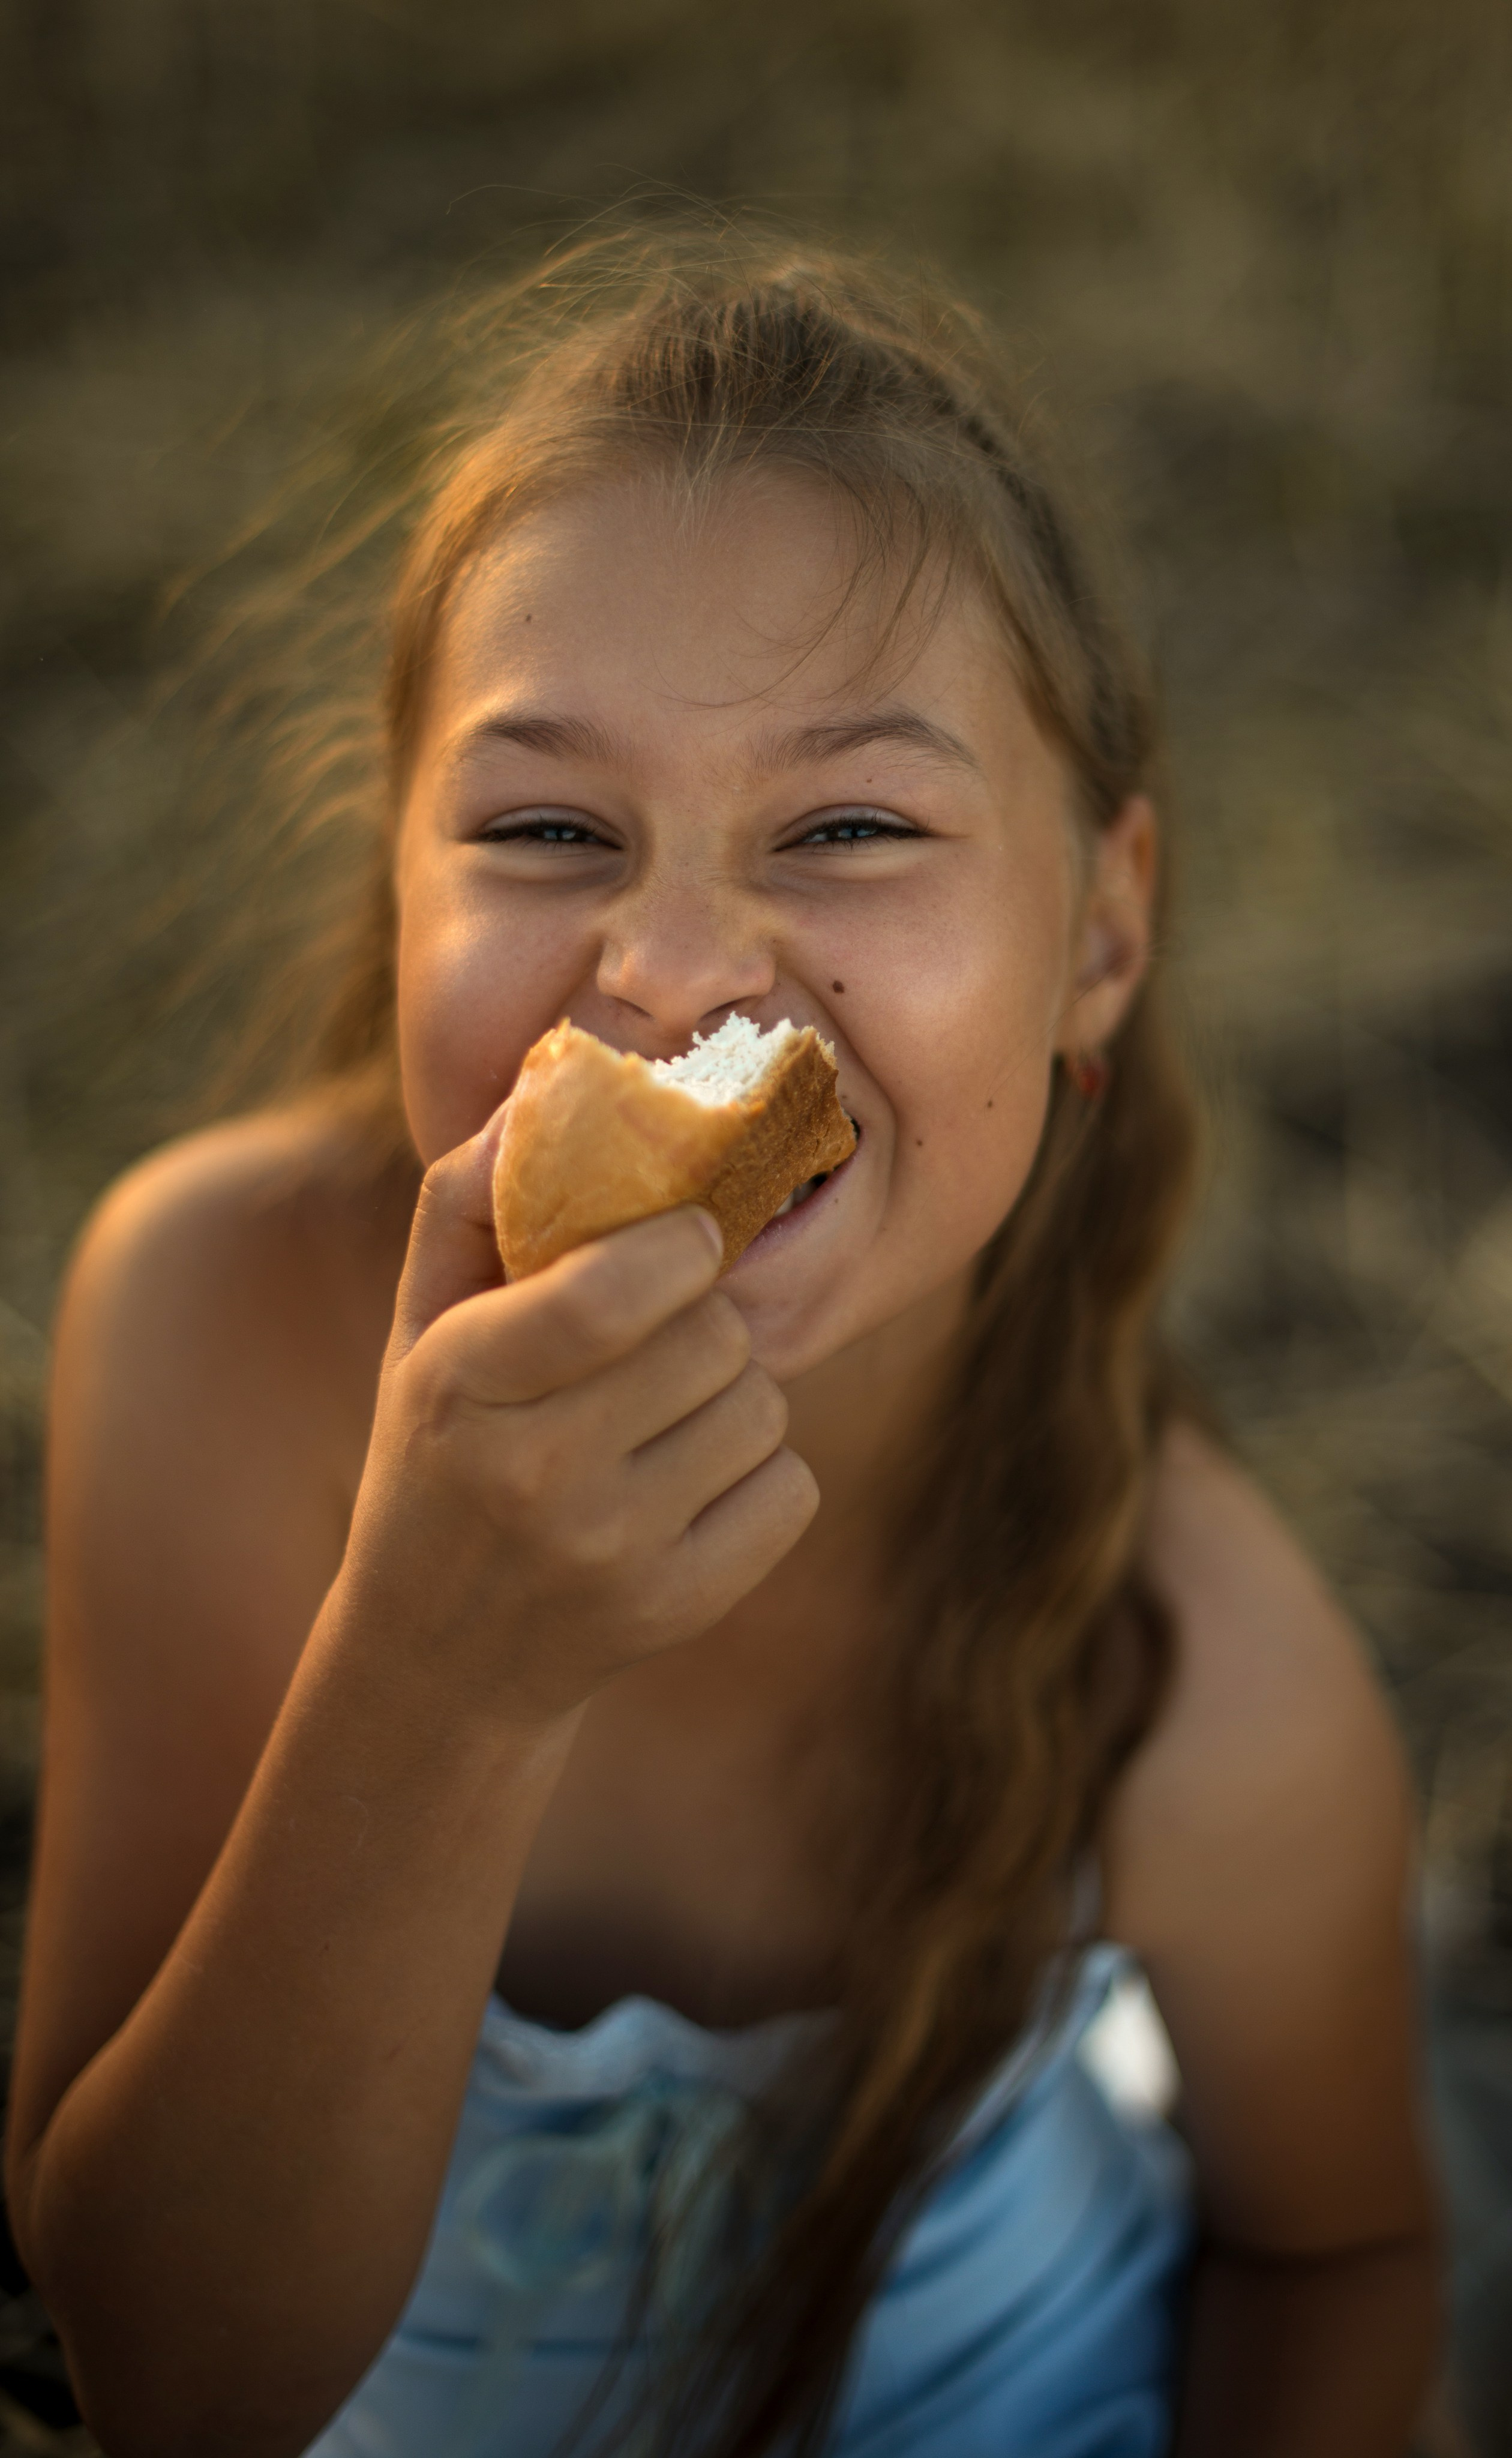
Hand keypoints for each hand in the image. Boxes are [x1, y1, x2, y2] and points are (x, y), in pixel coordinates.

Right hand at [335, 1118, 818, 1726]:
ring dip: (738, 1392)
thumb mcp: (418, 1330)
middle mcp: (536, 1475)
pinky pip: (790, 1489)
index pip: (609, 1294)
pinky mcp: (680, 1607)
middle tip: (670, 1335)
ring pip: (761, 1408)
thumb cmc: (439, 1454)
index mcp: (460, 1385)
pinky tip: (693, 1484)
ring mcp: (613, 1552)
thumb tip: (548, 1079)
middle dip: (707, 1319)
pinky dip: (762, 1474)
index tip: (692, 1235)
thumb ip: (468, 1201)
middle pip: (713, 1339)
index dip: (678, 1246)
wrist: (442, 1657)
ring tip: (674, 1411)